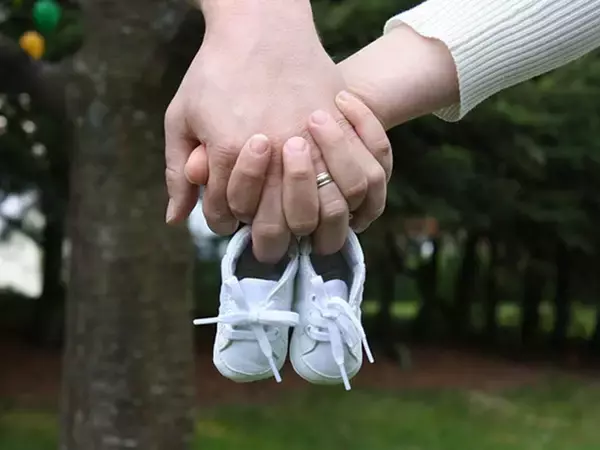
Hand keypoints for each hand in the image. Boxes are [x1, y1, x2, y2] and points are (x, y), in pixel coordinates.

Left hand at [165, 1, 372, 261]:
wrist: (262, 26)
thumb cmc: (216, 70)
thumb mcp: (182, 116)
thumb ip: (177, 172)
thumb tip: (175, 220)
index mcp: (228, 150)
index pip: (225, 214)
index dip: (224, 224)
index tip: (229, 221)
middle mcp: (275, 152)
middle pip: (277, 225)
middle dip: (269, 244)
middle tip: (271, 249)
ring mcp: (313, 139)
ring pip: (323, 210)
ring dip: (314, 228)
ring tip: (308, 232)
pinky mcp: (341, 128)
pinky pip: (361, 176)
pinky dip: (355, 197)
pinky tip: (339, 200)